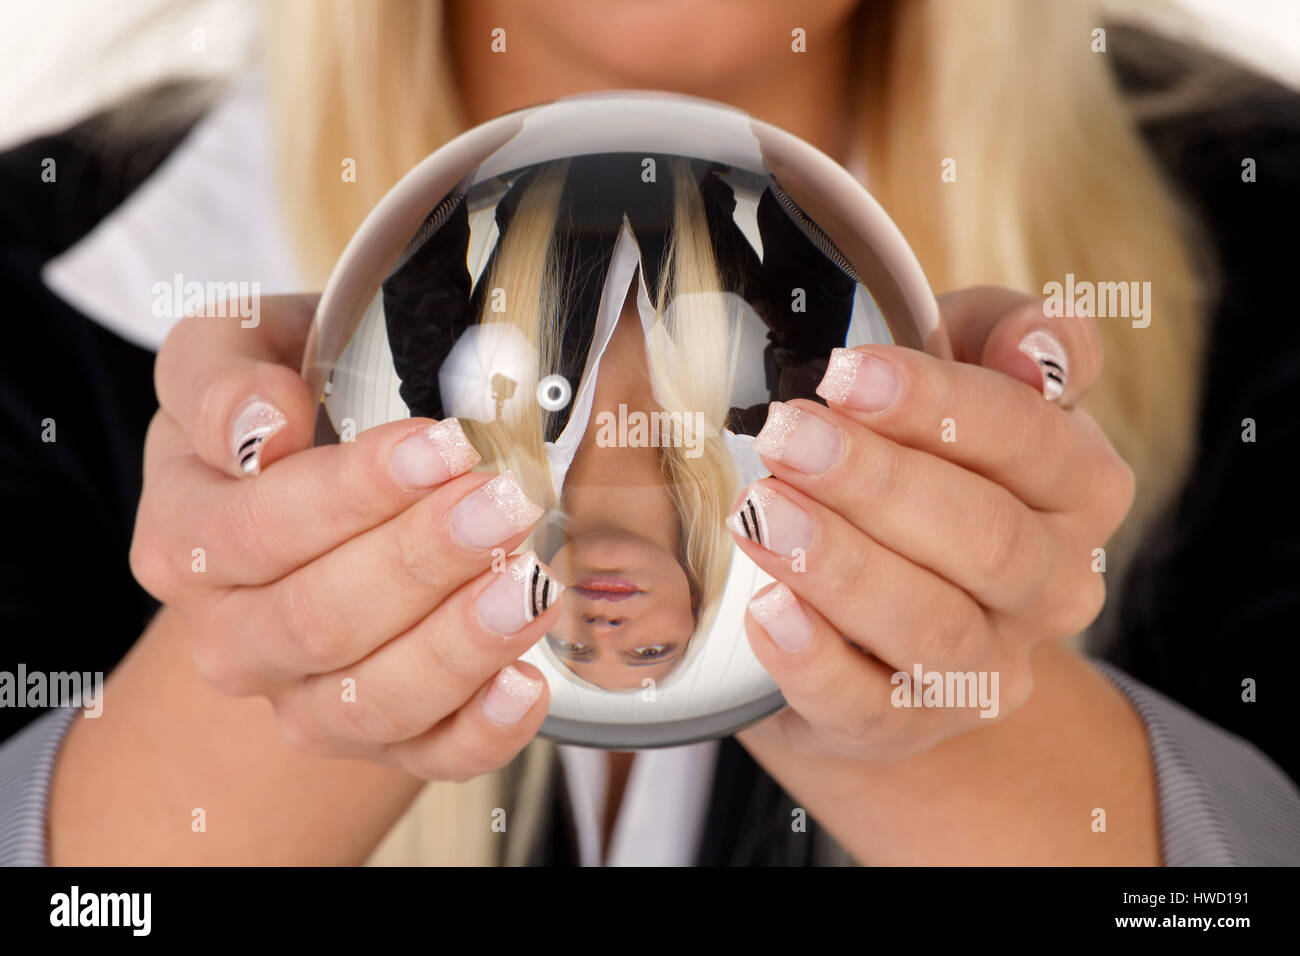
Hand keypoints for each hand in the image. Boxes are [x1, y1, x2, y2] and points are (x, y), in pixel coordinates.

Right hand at [130, 295, 562, 781]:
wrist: (313, 483)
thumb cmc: (287, 404)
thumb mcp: (232, 353)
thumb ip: (223, 378)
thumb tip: (260, 425)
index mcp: (185, 542)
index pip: (259, 531)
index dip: (353, 493)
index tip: (443, 446)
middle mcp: (234, 636)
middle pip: (318, 621)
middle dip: (420, 561)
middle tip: (504, 503)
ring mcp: (304, 696)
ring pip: (368, 701)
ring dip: (457, 645)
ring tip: (528, 583)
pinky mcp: (382, 734)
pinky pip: (426, 756)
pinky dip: (480, 732)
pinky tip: (526, 685)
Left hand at [732, 287, 1132, 760]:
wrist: (878, 588)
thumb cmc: (916, 447)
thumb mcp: (959, 360)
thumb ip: (1008, 330)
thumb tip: (1036, 350)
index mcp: (1082, 487)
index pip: (1030, 440)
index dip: (935, 405)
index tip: (842, 373)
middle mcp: (1056, 588)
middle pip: (985, 538)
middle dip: (876, 482)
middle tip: (785, 435)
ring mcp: (988, 668)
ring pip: (932, 628)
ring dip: (841, 568)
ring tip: (760, 514)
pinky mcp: (910, 724)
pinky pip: (870, 709)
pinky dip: (815, 664)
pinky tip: (765, 612)